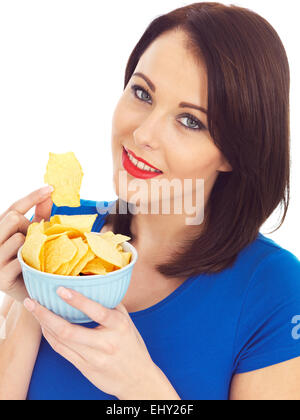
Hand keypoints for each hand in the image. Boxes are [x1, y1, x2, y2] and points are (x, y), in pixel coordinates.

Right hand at [0, 186, 52, 301]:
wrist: (32, 296)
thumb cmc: (34, 262)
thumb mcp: (36, 238)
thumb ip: (39, 217)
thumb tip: (48, 194)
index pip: (13, 208)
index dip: (32, 197)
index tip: (51, 187)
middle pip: (13, 218)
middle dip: (29, 224)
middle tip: (37, 238)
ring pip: (18, 237)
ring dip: (32, 245)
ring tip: (35, 257)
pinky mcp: (1, 278)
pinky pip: (20, 258)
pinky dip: (31, 260)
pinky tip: (33, 268)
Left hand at [23, 288, 164, 398]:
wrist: (137, 379)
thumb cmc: (132, 346)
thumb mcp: (127, 322)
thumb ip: (111, 304)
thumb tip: (93, 284)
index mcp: (118, 326)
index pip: (96, 311)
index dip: (77, 300)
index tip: (60, 289)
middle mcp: (105, 343)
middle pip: (68, 330)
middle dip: (46, 315)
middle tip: (32, 302)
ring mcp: (93, 358)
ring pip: (61, 341)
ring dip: (44, 324)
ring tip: (35, 310)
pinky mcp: (84, 368)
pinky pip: (62, 351)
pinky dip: (50, 337)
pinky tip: (45, 326)